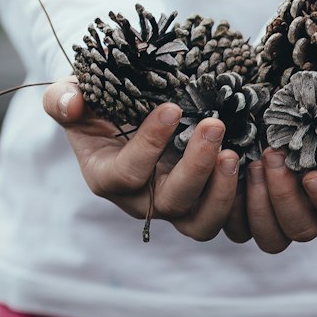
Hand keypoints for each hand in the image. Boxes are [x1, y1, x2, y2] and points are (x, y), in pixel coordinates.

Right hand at [42, 79, 242, 241]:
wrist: (124, 112)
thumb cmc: (96, 102)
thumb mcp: (72, 94)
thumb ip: (63, 99)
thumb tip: (71, 103)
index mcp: (106, 177)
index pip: (127, 173)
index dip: (149, 144)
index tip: (172, 108)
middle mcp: (141, 201)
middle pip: (171, 202)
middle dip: (195, 166)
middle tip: (214, 124)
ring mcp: (174, 206)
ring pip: (201, 223)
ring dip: (221, 191)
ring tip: (234, 152)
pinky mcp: (202, 204)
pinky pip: (225, 218)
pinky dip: (241, 199)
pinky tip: (254, 164)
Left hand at [233, 80, 316, 252]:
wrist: (303, 97)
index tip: (311, 175)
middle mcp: (316, 209)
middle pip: (303, 230)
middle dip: (284, 196)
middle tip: (272, 155)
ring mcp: (282, 212)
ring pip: (271, 238)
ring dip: (259, 205)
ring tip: (252, 162)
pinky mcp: (249, 208)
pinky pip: (237, 228)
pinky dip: (231, 206)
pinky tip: (230, 169)